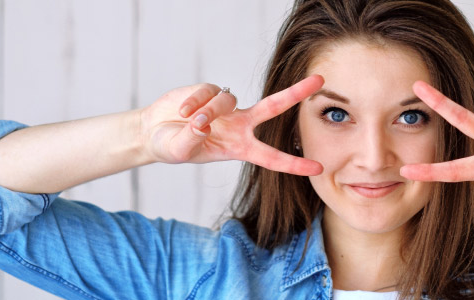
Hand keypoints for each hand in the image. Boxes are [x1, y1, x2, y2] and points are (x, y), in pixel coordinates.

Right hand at [138, 75, 323, 175]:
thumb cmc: (173, 146)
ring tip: (187, 119)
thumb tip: (202, 123)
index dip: (294, 163)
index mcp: (240, 147)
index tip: (319, 168)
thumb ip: (190, 140)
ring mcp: (226, 107)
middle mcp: (240, 125)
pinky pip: (207, 92)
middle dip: (296, 93)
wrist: (153, 131)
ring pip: (226, 102)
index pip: (272, 157)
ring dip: (206, 111)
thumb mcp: (180, 151)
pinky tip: (181, 110)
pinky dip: (193, 102)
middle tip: (320, 80)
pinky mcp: (210, 90)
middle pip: (274, 106)